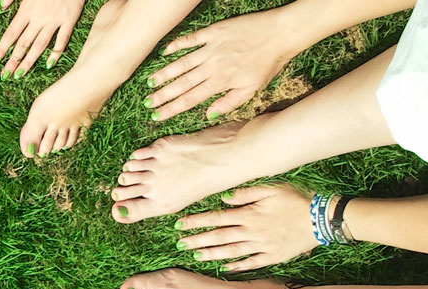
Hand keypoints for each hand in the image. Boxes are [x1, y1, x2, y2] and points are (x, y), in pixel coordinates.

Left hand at [0, 0, 82, 78]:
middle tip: (4, 75)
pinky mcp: (69, 20)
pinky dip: (56, 52)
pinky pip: (62, 39)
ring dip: (29, 61)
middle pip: (23, 43)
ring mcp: (54, 20)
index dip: (1, 48)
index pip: (10, 33)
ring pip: (40, 44)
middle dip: (12, 60)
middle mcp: (39, 17)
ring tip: (19, 74)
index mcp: (26, 9)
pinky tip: (48, 64)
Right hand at [144, 9, 299, 120]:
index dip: (171, 109)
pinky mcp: (213, 32)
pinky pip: (190, 39)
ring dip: (164, 73)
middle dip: (162, 95)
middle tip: (147, 103)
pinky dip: (177, 45)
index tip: (156, 116)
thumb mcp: (252, 89)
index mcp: (221, 82)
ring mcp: (211, 48)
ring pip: (182, 63)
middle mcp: (212, 66)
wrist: (280, 33)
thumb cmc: (269, 63)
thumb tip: (208, 115)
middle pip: (182, 83)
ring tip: (149, 82)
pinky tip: (165, 52)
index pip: (190, 99)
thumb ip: (228, 103)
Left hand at [176, 184, 318, 271]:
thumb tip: (224, 199)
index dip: (196, 222)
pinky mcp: (272, 257)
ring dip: (211, 254)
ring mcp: (262, 246)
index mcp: (249, 214)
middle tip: (179, 244)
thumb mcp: (271, 189)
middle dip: (197, 240)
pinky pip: (251, 263)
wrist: (322, 218)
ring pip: (231, 252)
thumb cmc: (296, 200)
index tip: (179, 225)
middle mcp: (252, 232)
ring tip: (195, 255)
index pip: (215, 218)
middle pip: (218, 237)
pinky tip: (223, 270)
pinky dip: (237, 267)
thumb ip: (245, 193)